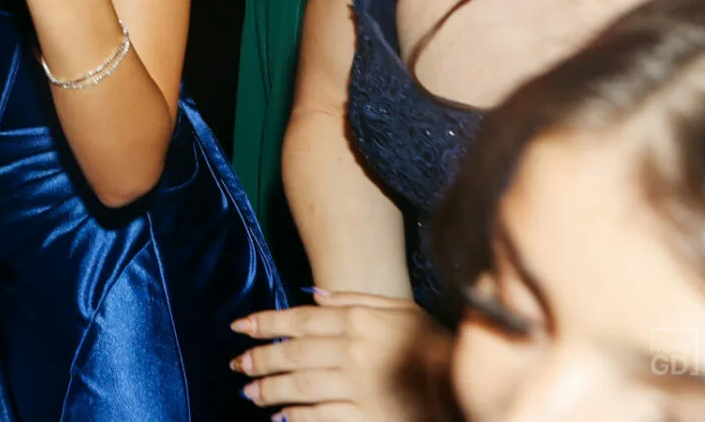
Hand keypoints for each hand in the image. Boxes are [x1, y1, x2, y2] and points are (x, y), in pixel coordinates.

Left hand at [232, 291, 452, 419]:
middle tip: (237, 364)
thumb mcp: (402, 310)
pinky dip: (297, 417)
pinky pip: (321, 417)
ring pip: (300, 387)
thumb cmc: (435, 346)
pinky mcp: (365, 417)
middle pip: (293, 354)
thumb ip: (354, 300)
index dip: (265, 323)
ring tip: (250, 393)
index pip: (299, 320)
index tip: (240, 326)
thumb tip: (311, 295)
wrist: (468, 389)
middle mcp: (353, 352)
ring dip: (269, 390)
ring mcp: (358, 387)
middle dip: (260, 358)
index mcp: (359, 322)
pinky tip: (282, 417)